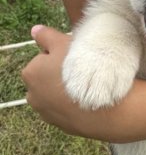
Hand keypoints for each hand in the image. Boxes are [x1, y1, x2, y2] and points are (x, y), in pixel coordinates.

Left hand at [21, 26, 145, 141]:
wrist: (105, 104)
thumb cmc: (84, 67)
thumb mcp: (65, 43)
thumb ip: (47, 36)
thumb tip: (35, 30)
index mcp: (31, 72)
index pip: (44, 57)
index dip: (61, 54)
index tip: (76, 55)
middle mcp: (32, 95)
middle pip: (47, 76)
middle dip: (60, 72)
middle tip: (82, 67)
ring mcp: (46, 112)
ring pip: (56, 93)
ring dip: (66, 88)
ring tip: (87, 82)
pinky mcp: (60, 124)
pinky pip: (65, 108)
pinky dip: (72, 103)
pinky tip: (88, 96)